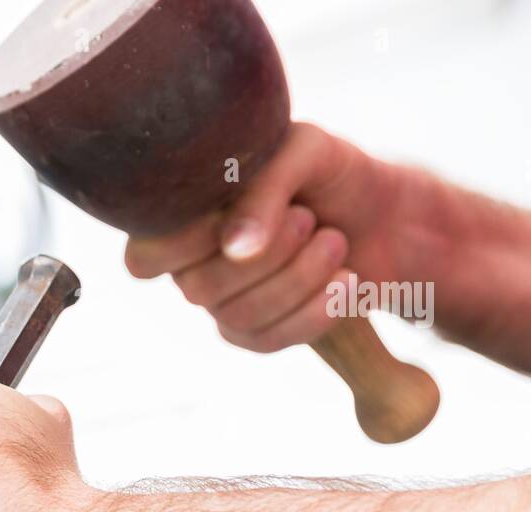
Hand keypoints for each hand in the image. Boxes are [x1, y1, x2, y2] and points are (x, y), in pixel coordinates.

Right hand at [125, 123, 409, 351]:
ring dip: (298, 278)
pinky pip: (267, 341)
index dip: (182, 246)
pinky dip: (315, 312)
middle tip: (307, 218)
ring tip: (335, 241)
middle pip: (198, 288)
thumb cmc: (332, 173)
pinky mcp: (257, 332)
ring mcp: (222, 302)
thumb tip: (234, 249)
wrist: (386, 216)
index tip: (232, 215)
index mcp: (184, 216)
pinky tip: (345, 280)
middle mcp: (192, 264)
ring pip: (237, 316)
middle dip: (266, 255)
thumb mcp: (303, 151)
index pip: (144, 257)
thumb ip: (262, 189)